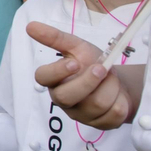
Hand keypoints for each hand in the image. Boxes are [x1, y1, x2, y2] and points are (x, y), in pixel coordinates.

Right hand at [27, 22, 141, 128]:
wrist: (118, 79)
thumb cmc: (93, 62)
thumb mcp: (77, 47)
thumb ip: (55, 38)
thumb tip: (30, 26)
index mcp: (54, 80)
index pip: (42, 78)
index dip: (57, 72)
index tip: (74, 62)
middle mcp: (63, 100)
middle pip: (66, 97)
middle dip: (87, 81)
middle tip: (101, 68)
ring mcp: (81, 115)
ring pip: (95, 105)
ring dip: (110, 87)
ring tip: (111, 79)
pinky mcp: (99, 124)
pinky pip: (112, 114)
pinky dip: (120, 100)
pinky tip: (117, 95)